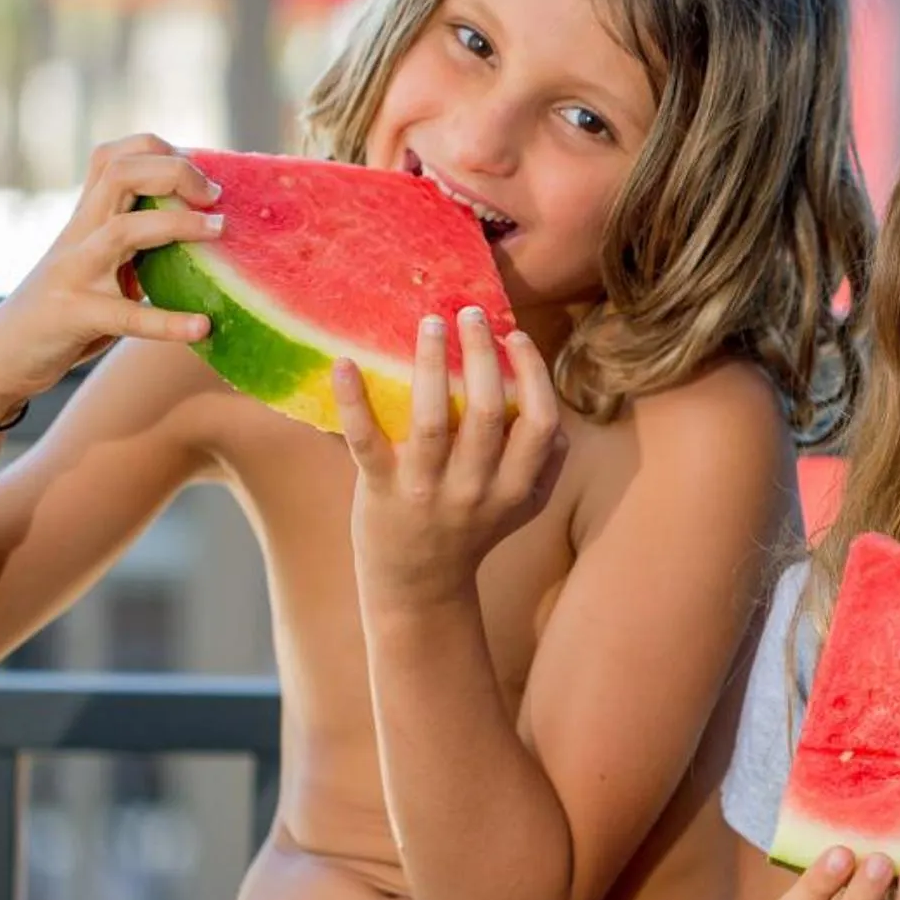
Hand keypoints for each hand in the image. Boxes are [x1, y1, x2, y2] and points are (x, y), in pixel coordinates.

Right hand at [0, 134, 222, 417]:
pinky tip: (202, 326)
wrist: (2, 355)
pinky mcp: (76, 315)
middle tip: (216, 194)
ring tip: (219, 230)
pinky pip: (126, 316)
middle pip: (120, 174)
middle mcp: (79, 235)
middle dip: (173, 172)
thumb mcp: (98, 267)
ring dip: (177, 224)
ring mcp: (75, 273)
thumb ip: (136, 248)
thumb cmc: (64, 309)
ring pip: (123, 231)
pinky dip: (167, 322)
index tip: (202, 172)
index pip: (113, 158)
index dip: (159, 151)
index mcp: (87, 219)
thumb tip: (203, 237)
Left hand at [335, 307, 564, 603]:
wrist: (419, 586)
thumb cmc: (472, 533)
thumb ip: (546, 467)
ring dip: (432, 364)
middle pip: (490, 411)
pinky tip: (343, 364)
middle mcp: (475, 489)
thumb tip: (556, 418)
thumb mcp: (523, 507)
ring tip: (430, 324)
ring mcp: (426, 491)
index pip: (541, 423)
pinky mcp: (381, 491)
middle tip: (469, 313)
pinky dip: (354, 401)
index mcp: (516, 488)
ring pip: (433, 419)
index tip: (514, 337)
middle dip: (483, 354)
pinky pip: (366, 441)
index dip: (534, 374)